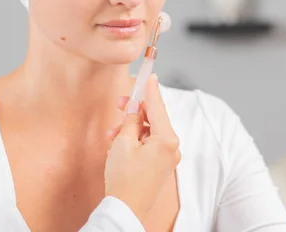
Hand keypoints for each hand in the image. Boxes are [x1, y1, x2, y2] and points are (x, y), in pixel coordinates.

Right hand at [103, 75, 180, 221]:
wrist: (125, 209)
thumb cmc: (124, 179)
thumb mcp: (124, 143)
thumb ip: (132, 121)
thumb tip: (136, 109)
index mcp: (167, 139)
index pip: (159, 107)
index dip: (151, 90)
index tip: (151, 75)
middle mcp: (173, 147)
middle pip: (155, 118)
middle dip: (137, 111)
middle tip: (122, 103)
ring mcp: (168, 157)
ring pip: (150, 131)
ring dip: (132, 127)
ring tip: (113, 133)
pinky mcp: (161, 165)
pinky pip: (150, 144)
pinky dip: (136, 139)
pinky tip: (119, 141)